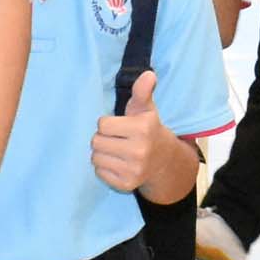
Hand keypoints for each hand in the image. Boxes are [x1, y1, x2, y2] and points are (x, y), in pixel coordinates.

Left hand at [91, 70, 175, 191]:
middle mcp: (139, 151)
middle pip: (96, 142)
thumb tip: (148, 74)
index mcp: (143, 129)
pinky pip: (99, 172)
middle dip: (103, 138)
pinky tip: (117, 163)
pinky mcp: (126, 185)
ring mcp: (134, 170)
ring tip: (116, 151)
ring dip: (102, 153)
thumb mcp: (145, 109)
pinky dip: (104, 167)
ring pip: (96, 158)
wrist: (164, 160)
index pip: (102, 124)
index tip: (119, 126)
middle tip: (116, 139)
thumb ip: (142, 91)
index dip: (108, 124)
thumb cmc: (148, 129)